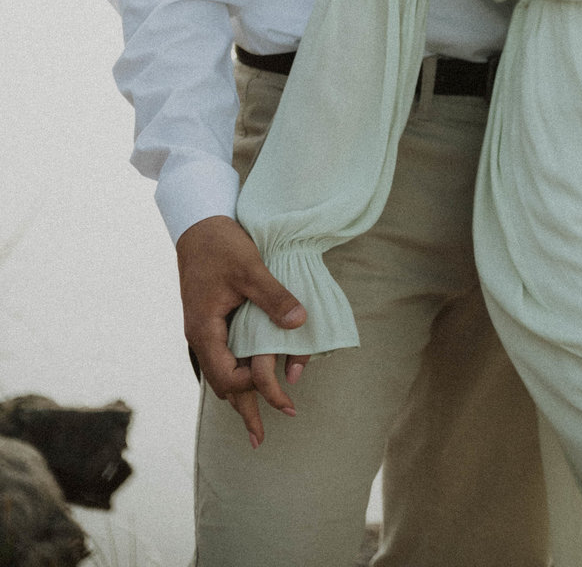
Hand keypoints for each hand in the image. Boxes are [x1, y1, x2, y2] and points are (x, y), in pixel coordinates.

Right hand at [176, 215, 307, 446]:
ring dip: (240, 394)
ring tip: (256, 422)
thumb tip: (300, 324)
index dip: (253, 388)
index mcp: (205, 330)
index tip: (281, 394)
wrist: (197, 224)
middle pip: (221, 384)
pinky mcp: (211, 320)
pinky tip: (250, 376)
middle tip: (260, 440)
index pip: (226, 376)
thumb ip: (273, 298)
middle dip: (242, 409)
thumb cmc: (221, 245)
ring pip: (222, 371)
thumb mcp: (250, 269)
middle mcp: (201, 336)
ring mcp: (205, 329)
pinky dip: (238, 371)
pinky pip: (225, 355)